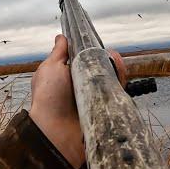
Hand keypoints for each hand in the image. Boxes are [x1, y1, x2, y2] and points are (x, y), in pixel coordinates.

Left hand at [29, 34, 126, 168]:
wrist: (56, 131)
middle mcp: (82, 87)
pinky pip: (118, 93)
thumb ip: (59, 53)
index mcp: (68, 77)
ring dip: (116, 67)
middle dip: (107, 58)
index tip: (98, 43)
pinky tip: (120, 71)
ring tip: (115, 60)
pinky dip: (121, 80)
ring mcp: (95, 98)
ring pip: (111, 79)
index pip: (85, 60)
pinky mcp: (106, 109)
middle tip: (109, 54)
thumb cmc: (48, 97)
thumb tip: (61, 37)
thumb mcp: (50, 68)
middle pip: (101, 67)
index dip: (93, 50)